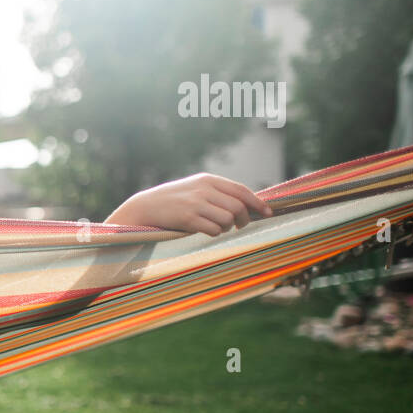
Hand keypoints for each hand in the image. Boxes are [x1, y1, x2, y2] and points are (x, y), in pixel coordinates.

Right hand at [105, 173, 272, 235]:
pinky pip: (213, 229)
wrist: (144, 207)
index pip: (241, 190)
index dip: (257, 203)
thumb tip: (247, 205)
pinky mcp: (187, 218)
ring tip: (216, 227)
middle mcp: (203, 189)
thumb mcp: (195, 189)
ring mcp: (195, 203)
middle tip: (239, 226)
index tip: (268, 212)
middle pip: (238, 206)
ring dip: (226, 227)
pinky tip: (205, 230)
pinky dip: (214, 233)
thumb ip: (217, 193)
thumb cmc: (173, 201)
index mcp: (207, 180)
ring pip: (228, 219)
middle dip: (243, 219)